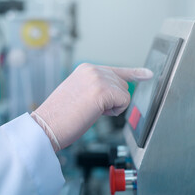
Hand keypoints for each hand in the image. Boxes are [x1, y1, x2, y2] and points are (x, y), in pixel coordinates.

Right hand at [31, 63, 152, 150]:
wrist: (46, 125)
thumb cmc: (60, 115)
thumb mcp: (78, 93)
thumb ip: (96, 87)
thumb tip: (114, 93)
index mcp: (86, 69)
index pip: (116, 70)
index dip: (134, 73)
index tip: (147, 74)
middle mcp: (93, 69)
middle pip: (123, 84)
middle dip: (113, 100)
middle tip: (91, 108)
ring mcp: (98, 78)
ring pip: (124, 93)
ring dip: (112, 106)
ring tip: (89, 110)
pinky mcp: (103, 91)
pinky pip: (123, 102)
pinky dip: (114, 111)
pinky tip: (95, 112)